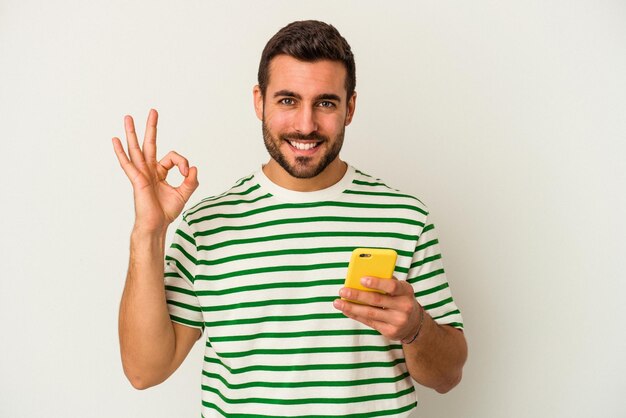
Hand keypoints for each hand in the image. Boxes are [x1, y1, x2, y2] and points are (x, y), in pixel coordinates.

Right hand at [112, 109, 198, 232]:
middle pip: (149, 144)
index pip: (173, 157)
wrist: (156, 225)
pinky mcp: (136, 180)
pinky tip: (115, 140)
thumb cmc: (166, 211)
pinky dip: (121, 152)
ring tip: (128, 117)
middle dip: (151, 127)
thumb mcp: (184, 193)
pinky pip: (127, 164)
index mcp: (159, 172)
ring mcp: (141, 174)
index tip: (187, 172)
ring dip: (132, 132)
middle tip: (153, 111)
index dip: (182, 162)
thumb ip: (191, 180)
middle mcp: (149, 170)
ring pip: (136, 149)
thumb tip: (194, 167)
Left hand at [333, 276, 421, 341]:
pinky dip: (355, 315)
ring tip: (338, 302)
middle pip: (376, 300)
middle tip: (342, 290)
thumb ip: (384, 281)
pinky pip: (369, 322)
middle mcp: (404, 306)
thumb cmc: (400, 299)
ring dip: (351, 307)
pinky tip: (346, 310)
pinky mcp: (390, 332)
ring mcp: (398, 321)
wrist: (413, 324)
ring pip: (370, 313)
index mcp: (406, 291)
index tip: (361, 279)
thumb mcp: (399, 288)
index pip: (392, 286)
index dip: (377, 282)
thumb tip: (360, 275)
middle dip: (357, 295)